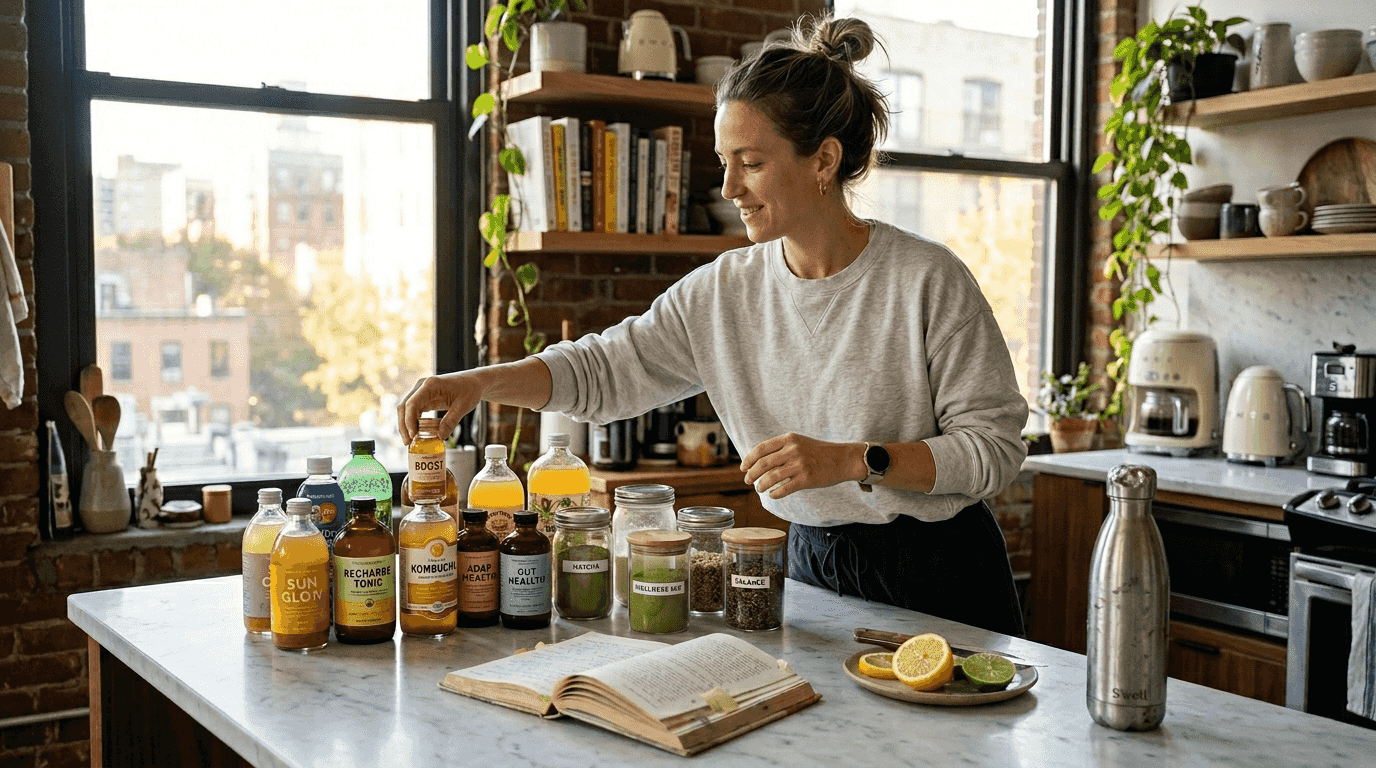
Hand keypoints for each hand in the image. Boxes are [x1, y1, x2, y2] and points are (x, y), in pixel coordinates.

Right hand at [396, 372, 482, 444]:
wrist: (473, 381)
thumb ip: (451, 421)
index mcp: (431, 384)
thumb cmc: (470, 389)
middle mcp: (422, 386)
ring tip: (410, 441)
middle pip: (404, 406)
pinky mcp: (424, 397)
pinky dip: (412, 422)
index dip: (409, 421)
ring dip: (406, 425)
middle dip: (403, 425)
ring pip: (406, 409)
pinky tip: (416, 434)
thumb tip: (440, 437)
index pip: (412, 403)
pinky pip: (413, 410)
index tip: (413, 436)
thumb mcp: (464, 406)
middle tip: (407, 443)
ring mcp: (421, 391)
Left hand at [740, 433, 864, 499]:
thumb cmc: (818, 452)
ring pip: (771, 478)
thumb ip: (781, 448)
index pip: (761, 449)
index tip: (743, 468)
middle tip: (748, 481)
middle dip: (751, 474)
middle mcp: (793, 450)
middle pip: (763, 464)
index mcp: (789, 439)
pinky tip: (773, 495)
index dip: (748, 459)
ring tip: (759, 489)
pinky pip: (784, 489)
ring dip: (761, 485)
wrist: (843, 459)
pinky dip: (775, 494)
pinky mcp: (807, 479)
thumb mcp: (799, 442)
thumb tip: (757, 462)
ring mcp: (800, 465)